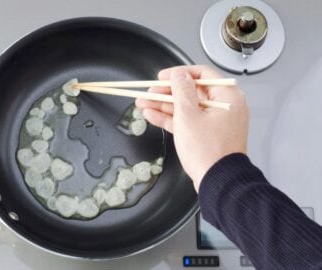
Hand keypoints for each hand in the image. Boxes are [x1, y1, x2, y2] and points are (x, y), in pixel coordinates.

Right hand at [135, 65, 249, 190]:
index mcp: (227, 96)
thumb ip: (181, 91)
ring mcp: (216, 122)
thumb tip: (178, 75)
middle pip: (191, 91)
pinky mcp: (208, 135)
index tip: (162, 77)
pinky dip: (171, 118)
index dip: (179, 74)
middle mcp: (225, 106)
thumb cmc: (208, 151)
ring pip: (186, 107)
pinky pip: (188, 121)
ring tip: (143, 104)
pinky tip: (152, 116)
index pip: (202, 74)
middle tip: (148, 92)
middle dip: (166, 92)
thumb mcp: (188, 115)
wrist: (218, 181)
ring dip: (164, 105)